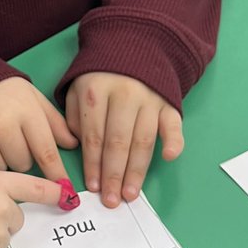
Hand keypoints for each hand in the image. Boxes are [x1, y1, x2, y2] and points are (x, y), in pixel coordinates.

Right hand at [0, 78, 77, 179]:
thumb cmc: (3, 93)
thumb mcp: (34, 99)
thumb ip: (54, 123)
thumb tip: (72, 145)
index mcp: (24, 109)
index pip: (46, 152)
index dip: (56, 174)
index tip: (65, 192)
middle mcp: (0, 122)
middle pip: (23, 164)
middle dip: (21, 157)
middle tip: (11, 139)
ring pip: (0, 169)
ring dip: (0, 161)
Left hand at [65, 73, 183, 208]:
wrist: (132, 47)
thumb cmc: (99, 77)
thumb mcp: (76, 89)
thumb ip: (74, 117)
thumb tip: (80, 148)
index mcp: (96, 91)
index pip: (94, 135)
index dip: (93, 164)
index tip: (93, 187)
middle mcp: (124, 95)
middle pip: (118, 142)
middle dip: (114, 174)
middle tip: (112, 200)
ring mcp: (149, 98)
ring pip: (143, 140)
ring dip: (137, 170)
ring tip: (130, 194)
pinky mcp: (168, 102)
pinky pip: (172, 123)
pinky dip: (173, 140)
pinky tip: (168, 157)